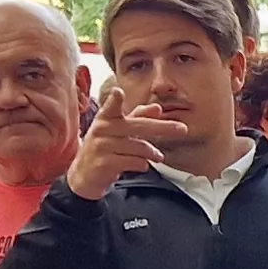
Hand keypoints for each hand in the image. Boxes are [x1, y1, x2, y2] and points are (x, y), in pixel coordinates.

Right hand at [67, 81, 191, 199]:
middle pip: (138, 126)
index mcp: (106, 118)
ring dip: (153, 153)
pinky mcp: (104, 164)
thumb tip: (157, 107)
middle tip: (182, 129)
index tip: (118, 93)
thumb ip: (138, 117)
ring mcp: (102, 147)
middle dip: (163, 127)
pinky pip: (134, 162)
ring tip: (158, 156)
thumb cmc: (104, 148)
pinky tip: (142, 165)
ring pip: (139, 147)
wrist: (84, 176)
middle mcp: (102, 130)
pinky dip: (143, 164)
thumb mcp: (118, 130)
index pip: (111, 107)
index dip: (115, 100)